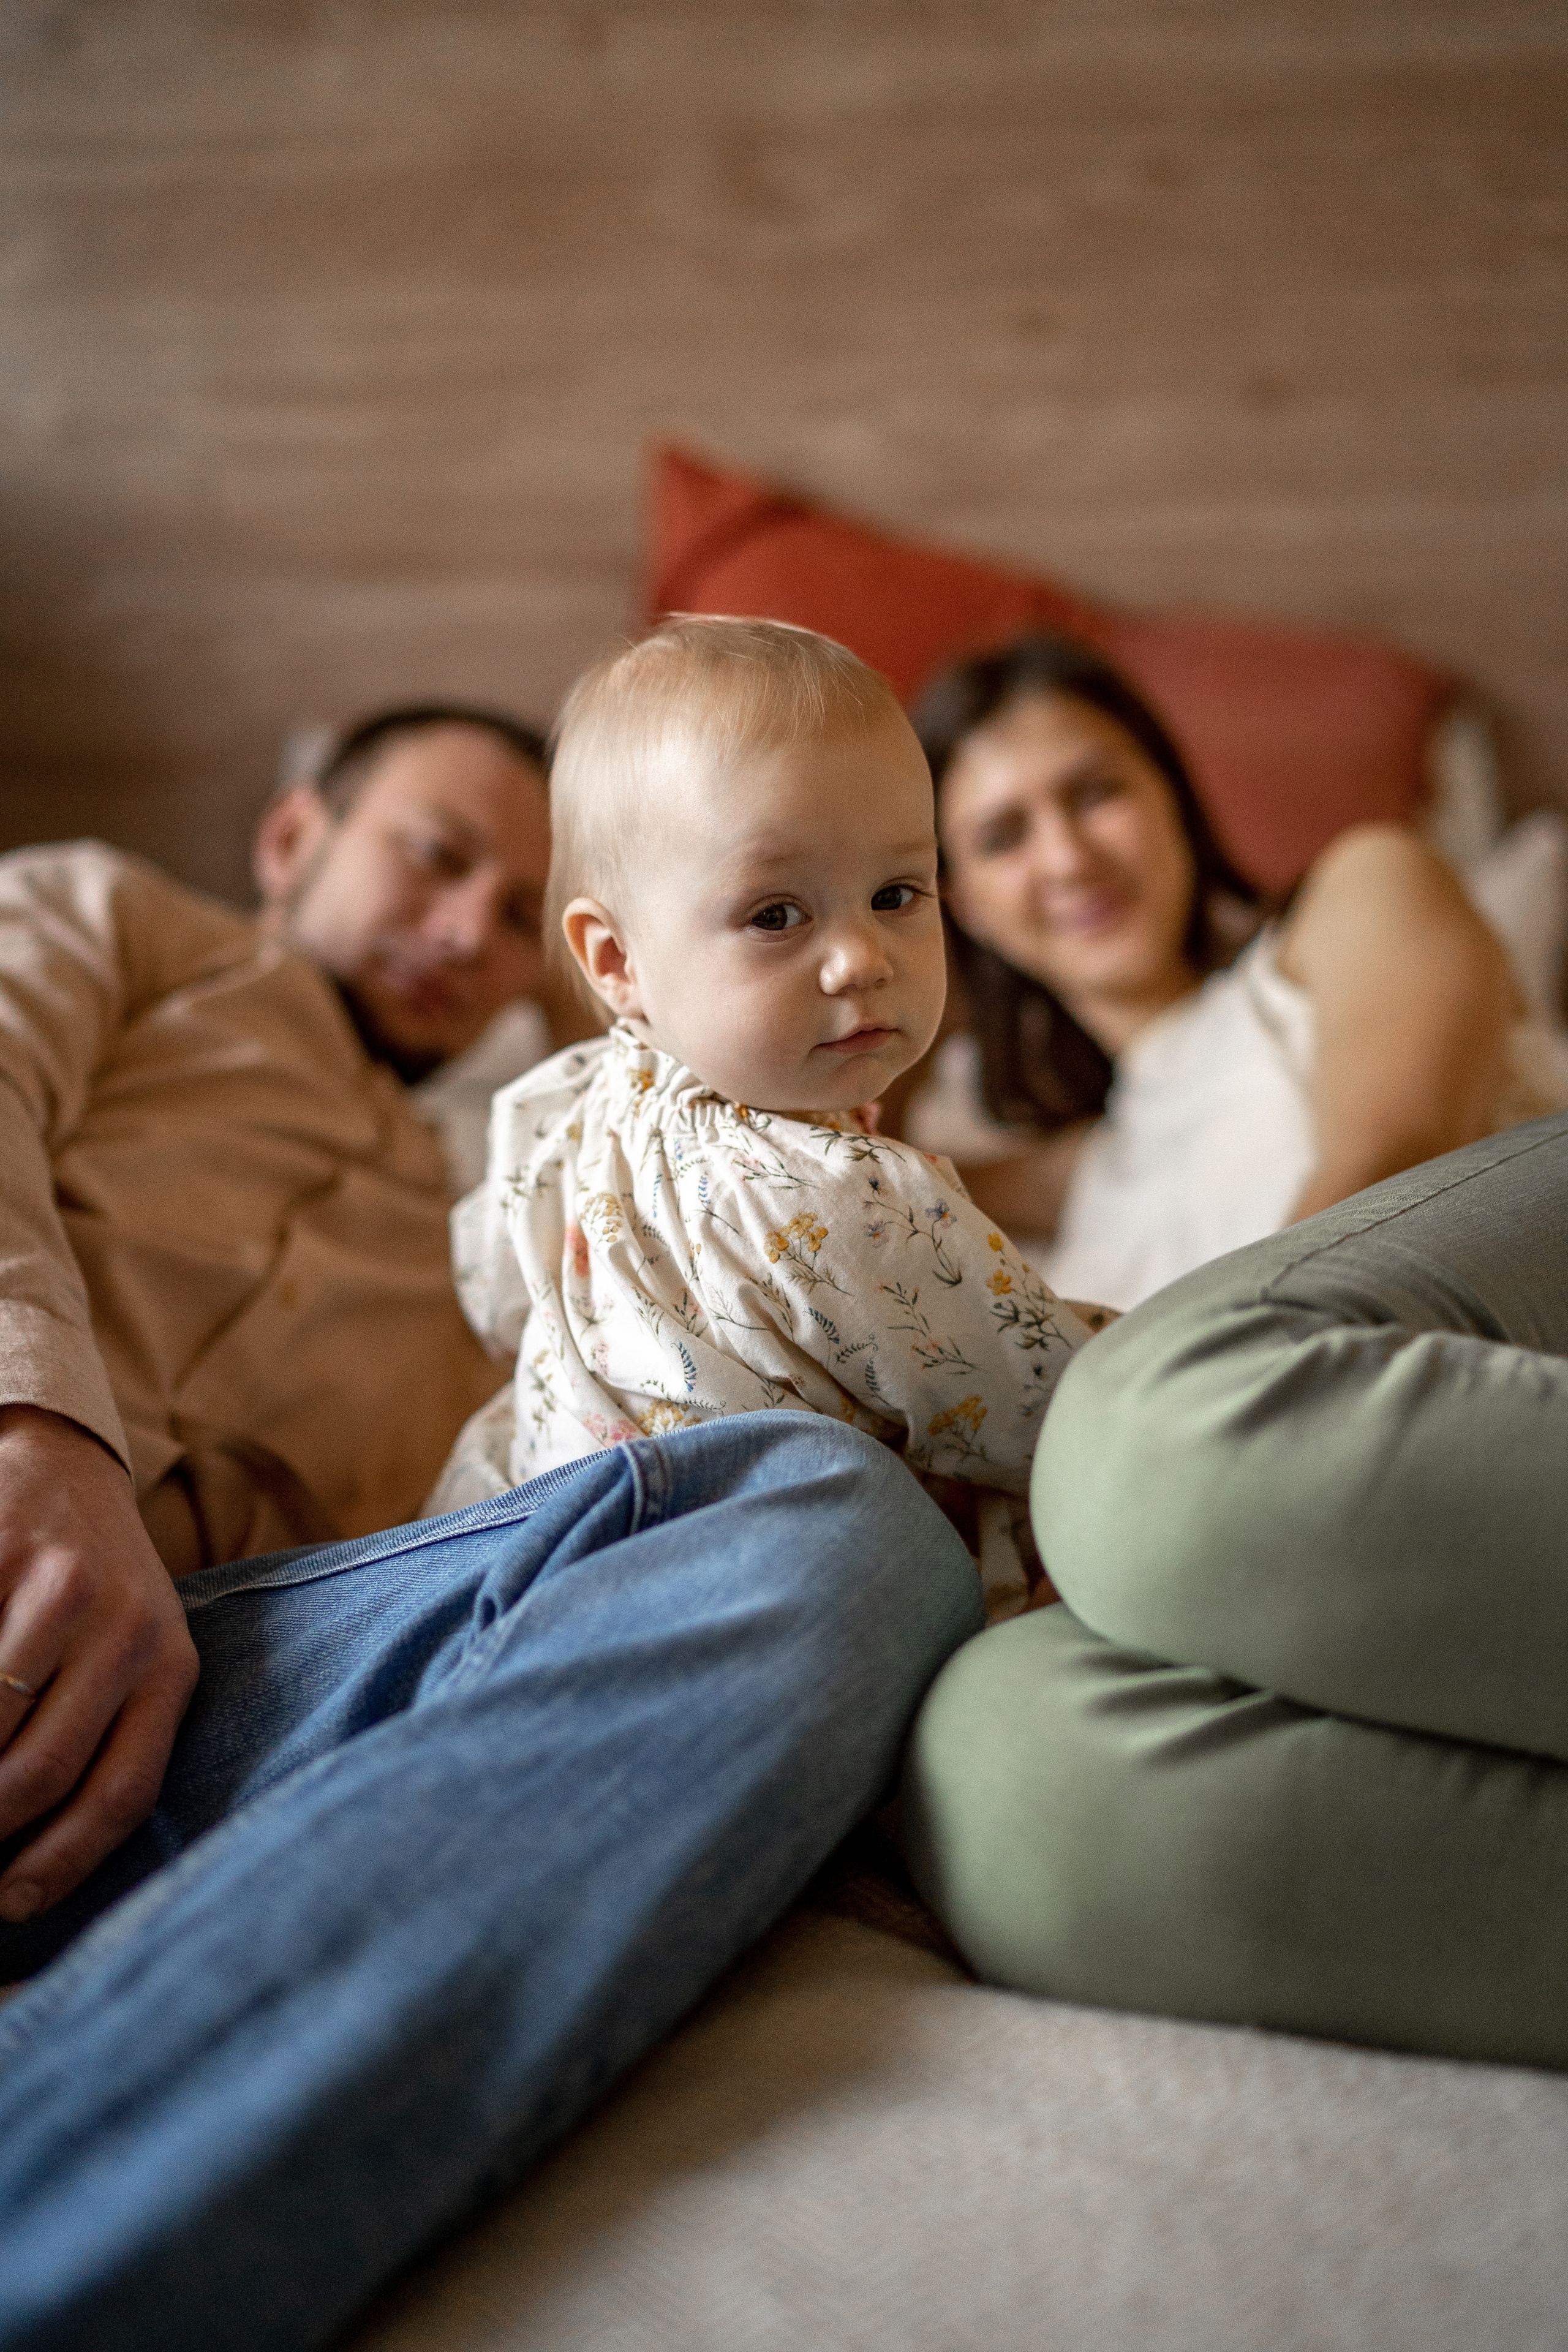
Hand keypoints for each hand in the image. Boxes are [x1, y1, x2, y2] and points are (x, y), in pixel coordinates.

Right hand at [0, 1405, 198, 1920]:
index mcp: (169, 1667)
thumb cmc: (92, 1592)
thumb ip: (103, 1738)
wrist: (59, 1466)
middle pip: (40, 1771)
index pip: (123, 1792)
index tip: (11, 1905)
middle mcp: (126, 1628)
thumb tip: (28, 1866)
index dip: (61, 1863)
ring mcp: (58, 1589)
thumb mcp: (130, 1655)